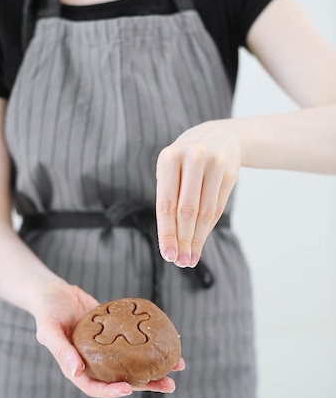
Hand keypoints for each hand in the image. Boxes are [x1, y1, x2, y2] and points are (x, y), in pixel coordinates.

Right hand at [34, 279, 183, 397]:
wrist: (53, 292)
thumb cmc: (46, 312)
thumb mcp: (48, 331)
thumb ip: (61, 351)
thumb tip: (76, 372)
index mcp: (77, 367)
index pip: (95, 387)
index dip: (112, 391)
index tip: (129, 389)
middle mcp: (94, 362)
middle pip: (122, 379)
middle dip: (146, 384)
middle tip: (169, 384)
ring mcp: (106, 349)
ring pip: (132, 362)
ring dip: (154, 366)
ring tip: (177, 366)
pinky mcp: (115, 332)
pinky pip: (133, 340)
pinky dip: (148, 342)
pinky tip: (165, 340)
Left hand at [156, 119, 240, 267]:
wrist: (218, 137)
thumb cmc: (186, 161)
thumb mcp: (171, 171)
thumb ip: (168, 199)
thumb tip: (170, 242)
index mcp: (169, 158)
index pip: (166, 204)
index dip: (167, 232)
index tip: (167, 255)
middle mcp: (192, 158)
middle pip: (186, 211)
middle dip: (183, 240)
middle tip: (179, 261)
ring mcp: (214, 164)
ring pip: (205, 212)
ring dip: (197, 239)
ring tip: (190, 257)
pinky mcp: (230, 173)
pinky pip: (218, 208)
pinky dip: (208, 229)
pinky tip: (200, 242)